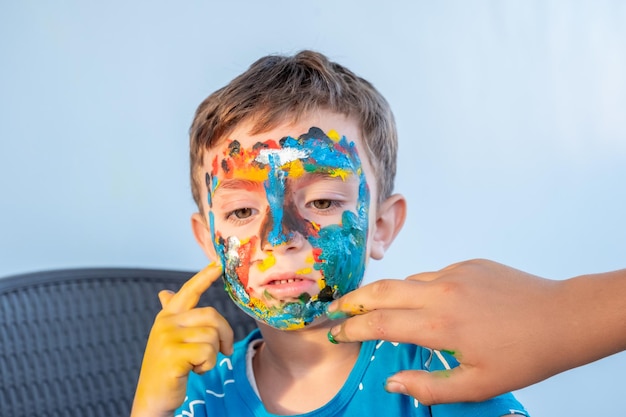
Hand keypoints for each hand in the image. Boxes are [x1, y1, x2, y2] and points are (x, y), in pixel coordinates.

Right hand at [131, 264, 233, 416]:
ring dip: (214, 354)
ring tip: (199, 363)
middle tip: (225, 351)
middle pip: (212, 315)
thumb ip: (171, 314)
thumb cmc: (167, 367)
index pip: (189, 291)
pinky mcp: (173, 355)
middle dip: (226, 334)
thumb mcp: (168, 338)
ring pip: (212, 335)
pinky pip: (207, 352)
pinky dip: (208, 365)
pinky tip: (194, 371)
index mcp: (167, 316)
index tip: (219, 263)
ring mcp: (167, 338)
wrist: (153, 397)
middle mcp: (166, 323)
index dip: (205, 276)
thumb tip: (165, 293)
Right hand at [327, 259, 562, 403]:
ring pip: (406, 281)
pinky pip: (433, 275)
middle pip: (380, 290)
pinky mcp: (469, 264)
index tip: (336, 332)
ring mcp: (455, 274)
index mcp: (438, 325)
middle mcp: (440, 293)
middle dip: (352, 300)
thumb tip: (392, 381)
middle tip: (336, 309)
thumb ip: (428, 386)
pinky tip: (429, 303)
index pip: (378, 323)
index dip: (351, 328)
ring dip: (385, 294)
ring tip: (375, 307)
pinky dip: (420, 289)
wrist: (561, 318)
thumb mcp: (476, 385)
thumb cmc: (523, 356)